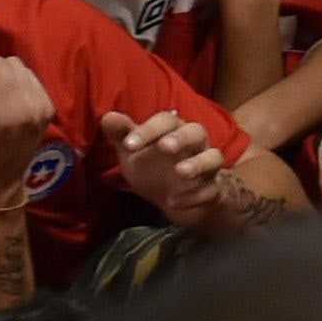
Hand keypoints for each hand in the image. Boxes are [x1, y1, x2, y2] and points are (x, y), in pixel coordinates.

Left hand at [106, 108, 243, 231]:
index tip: (128, 145)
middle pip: (197, 131)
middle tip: (164, 147)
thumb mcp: (135, 152)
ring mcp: (207, 167)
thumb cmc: (155, 168)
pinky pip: (211, 190)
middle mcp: (195, 145)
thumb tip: (107, 117)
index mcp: (174, 130)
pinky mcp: (213, 190)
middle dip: (181, 138)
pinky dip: (195, 196)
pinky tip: (173, 203)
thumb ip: (123, 134)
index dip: (148, 130)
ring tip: (180, 172)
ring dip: (198, 164)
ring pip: (214, 157)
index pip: (166, 120)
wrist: (180, 200)